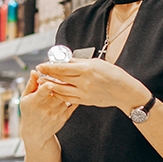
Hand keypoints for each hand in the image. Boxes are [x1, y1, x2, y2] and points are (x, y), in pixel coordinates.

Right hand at [19, 71, 77, 146]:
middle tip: (63, 77)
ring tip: (68, 82)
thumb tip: (34, 71)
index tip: (49, 83)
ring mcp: (56, 114)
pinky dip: (74, 96)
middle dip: (61, 84)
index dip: (45, 88)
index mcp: (34, 103)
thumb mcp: (25, 98)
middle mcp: (45, 109)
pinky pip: (72, 104)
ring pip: (66, 98)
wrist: (35, 133)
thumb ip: (31, 84)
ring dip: (68, 89)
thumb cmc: (29, 113)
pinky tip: (72, 92)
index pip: (40, 94)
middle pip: (57, 94)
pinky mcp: (64, 117)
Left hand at [35, 59, 149, 112]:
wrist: (124, 92)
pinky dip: (59, 95)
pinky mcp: (85, 101)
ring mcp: (84, 93)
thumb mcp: (97, 63)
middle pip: (60, 78)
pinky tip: (53, 91)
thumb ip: (79, 62)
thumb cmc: (113, 74)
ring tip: (42, 82)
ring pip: (62, 90)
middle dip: (47, 75)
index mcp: (87, 69)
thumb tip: (65, 60)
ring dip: (50, 86)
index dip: (49, 67)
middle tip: (38, 72)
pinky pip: (68, 99)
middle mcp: (84, 82)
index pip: (63, 68)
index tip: (41, 65)